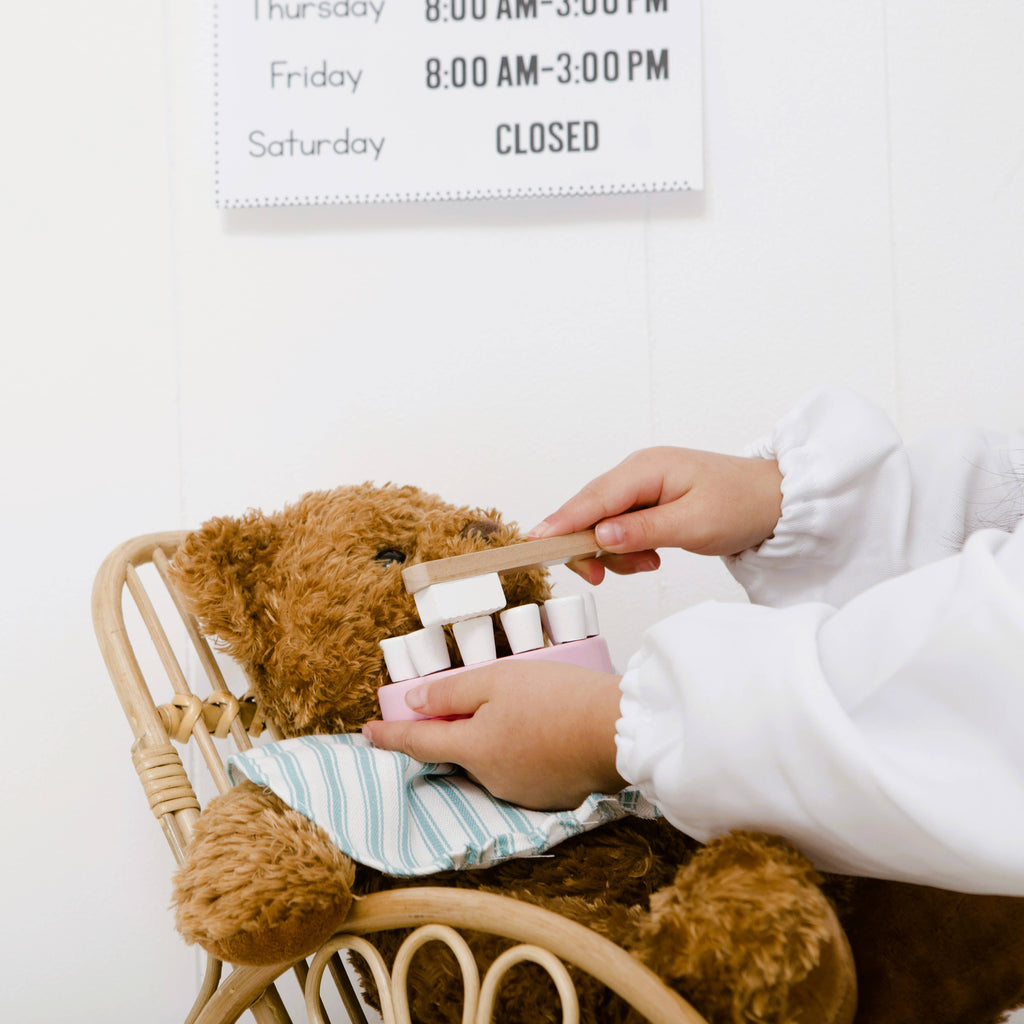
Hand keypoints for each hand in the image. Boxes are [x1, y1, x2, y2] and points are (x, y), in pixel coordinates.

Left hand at [362, 660, 624, 810]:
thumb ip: (451, 693)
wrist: (617, 730)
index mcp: (473, 749)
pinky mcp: (549, 796)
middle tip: (480, 700)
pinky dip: (523, 752)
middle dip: (460, 730)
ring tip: (528, 709)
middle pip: (460, 752)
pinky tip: (546, 731)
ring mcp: (521, 792)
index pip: (417, 744)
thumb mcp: (498, 679)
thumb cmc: (558, 697)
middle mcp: (490, 779)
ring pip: (492, 761)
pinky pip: (521, 771)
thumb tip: (414, 703)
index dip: (389, 737)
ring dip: (497, 739)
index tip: (366, 732)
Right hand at [530, 447, 782, 582]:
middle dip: (589, 546)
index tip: (535, 543)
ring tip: (651, 564)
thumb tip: (600, 536)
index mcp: (647, 468)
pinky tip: (652, 557)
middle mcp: (638, 472)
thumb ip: (644, 531)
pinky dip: (628, 549)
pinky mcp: (648, 502)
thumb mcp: (695, 524)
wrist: (776, 501)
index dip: (563, 521)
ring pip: (603, 523)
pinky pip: (620, 528)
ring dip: (616, 552)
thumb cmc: (742, 505)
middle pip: (590, 510)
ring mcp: (641, 486)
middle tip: (599, 577)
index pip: (594, 498)